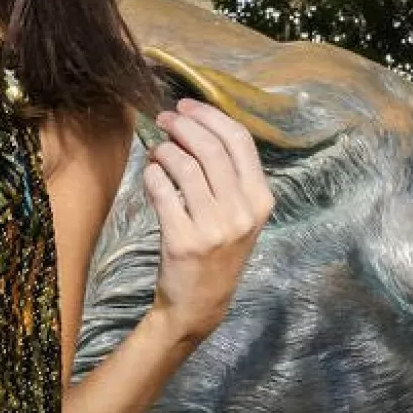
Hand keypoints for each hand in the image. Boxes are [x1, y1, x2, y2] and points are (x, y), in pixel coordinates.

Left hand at [137, 96, 274, 344]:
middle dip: (184, 125)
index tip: (187, 107)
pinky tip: (151, 172)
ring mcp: (213, 228)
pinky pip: (163, 191)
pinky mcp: (183, 241)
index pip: (239, 141)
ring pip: (186, 166)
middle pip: (211, 148)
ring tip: (156, 149)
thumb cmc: (218, 255)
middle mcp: (241, 212)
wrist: (199, 305)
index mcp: (261, 200)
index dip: (210, 116)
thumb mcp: (240, 217)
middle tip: (164, 119)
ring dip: (165, 149)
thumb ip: (231, 177)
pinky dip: (153, 174)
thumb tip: (200, 127)